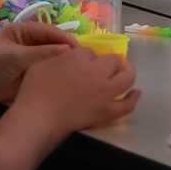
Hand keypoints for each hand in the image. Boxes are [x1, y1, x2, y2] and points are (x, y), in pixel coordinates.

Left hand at [0, 20, 77, 102]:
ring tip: (81, 70)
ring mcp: (30, 58)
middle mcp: (28, 42)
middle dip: (67, 50)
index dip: (65, 39)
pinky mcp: (31, 73)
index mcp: (22, 31)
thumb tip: (68, 50)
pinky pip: (48, 70)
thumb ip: (42, 53)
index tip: (80, 50)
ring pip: (52, 57)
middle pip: (52, 43)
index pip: (49, 31)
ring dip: (64, 62)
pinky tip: (69, 78)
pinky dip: (58, 72)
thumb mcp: (16, 56)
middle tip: (85, 60)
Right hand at [17, 42, 138, 131]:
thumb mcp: (41, 63)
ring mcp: (104, 93)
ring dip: (130, 72)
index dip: (87, 57)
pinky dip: (133, 99)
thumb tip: (69, 57)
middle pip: (112, 61)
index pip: (89, 52)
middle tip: (108, 65)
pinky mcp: (106, 111)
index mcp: (78, 57)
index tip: (82, 63)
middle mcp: (95, 72)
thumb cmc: (34, 90)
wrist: (38, 117)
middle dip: (111, 61)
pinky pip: (126, 105)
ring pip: (126, 78)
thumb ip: (58, 57)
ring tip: (129, 70)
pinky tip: (136, 94)